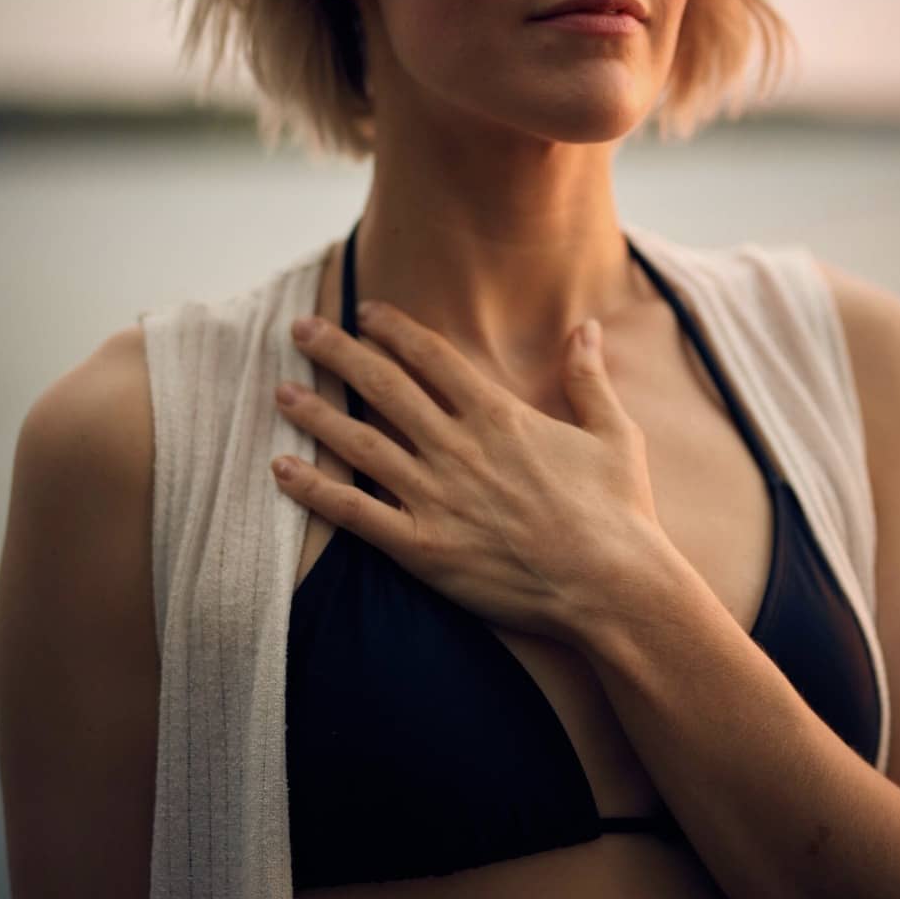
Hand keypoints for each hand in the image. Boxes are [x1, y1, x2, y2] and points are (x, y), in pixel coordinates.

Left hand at [271, 301, 671, 641]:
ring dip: (316, 413)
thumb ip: (588, 377)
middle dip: (338, 352)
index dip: (393, 329)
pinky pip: (355, 513)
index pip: (431, 356)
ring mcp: (436, 497)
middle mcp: (458, 447)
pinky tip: (281, 469)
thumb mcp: (614, 433)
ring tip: (281, 390)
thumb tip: (587, 326)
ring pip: (360, 443)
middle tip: (301, 329)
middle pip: (383, 386)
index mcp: (499, 416)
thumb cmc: (619, 512)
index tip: (364, 311)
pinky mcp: (423, 548)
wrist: (614, 587)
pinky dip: (315, 490)